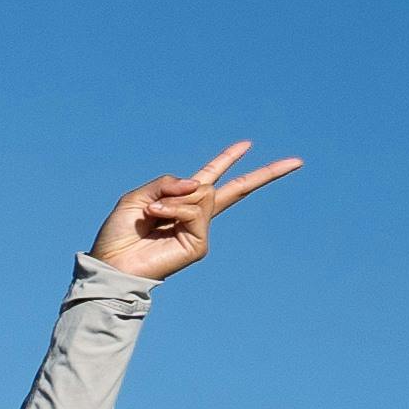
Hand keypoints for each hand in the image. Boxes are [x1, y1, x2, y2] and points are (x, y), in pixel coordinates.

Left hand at [98, 142, 299, 278]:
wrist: (111, 264)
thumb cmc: (119, 234)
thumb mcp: (137, 197)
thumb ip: (167, 183)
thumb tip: (199, 184)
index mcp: (180, 202)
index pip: (210, 178)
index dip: (227, 160)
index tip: (246, 144)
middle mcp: (193, 215)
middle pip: (237, 190)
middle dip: (265, 174)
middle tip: (297, 161)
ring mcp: (199, 231)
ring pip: (203, 195)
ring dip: (174, 199)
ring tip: (152, 212)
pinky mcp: (198, 245)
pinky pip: (194, 211)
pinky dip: (174, 209)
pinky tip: (157, 217)